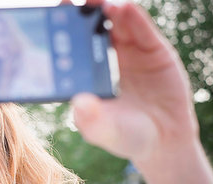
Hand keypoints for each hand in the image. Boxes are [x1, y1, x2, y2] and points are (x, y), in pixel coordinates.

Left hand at [71, 1, 197, 162]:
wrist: (164, 140)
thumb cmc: (125, 137)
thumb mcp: (105, 131)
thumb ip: (91, 120)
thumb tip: (79, 104)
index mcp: (85, 75)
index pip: (69, 50)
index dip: (59, 35)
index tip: (48, 22)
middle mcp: (103, 59)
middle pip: (88, 30)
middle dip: (79, 14)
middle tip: (67, 4)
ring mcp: (128, 52)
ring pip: (114, 23)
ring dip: (104, 9)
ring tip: (97, 3)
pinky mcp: (152, 49)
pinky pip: (141, 28)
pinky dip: (133, 17)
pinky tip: (123, 9)